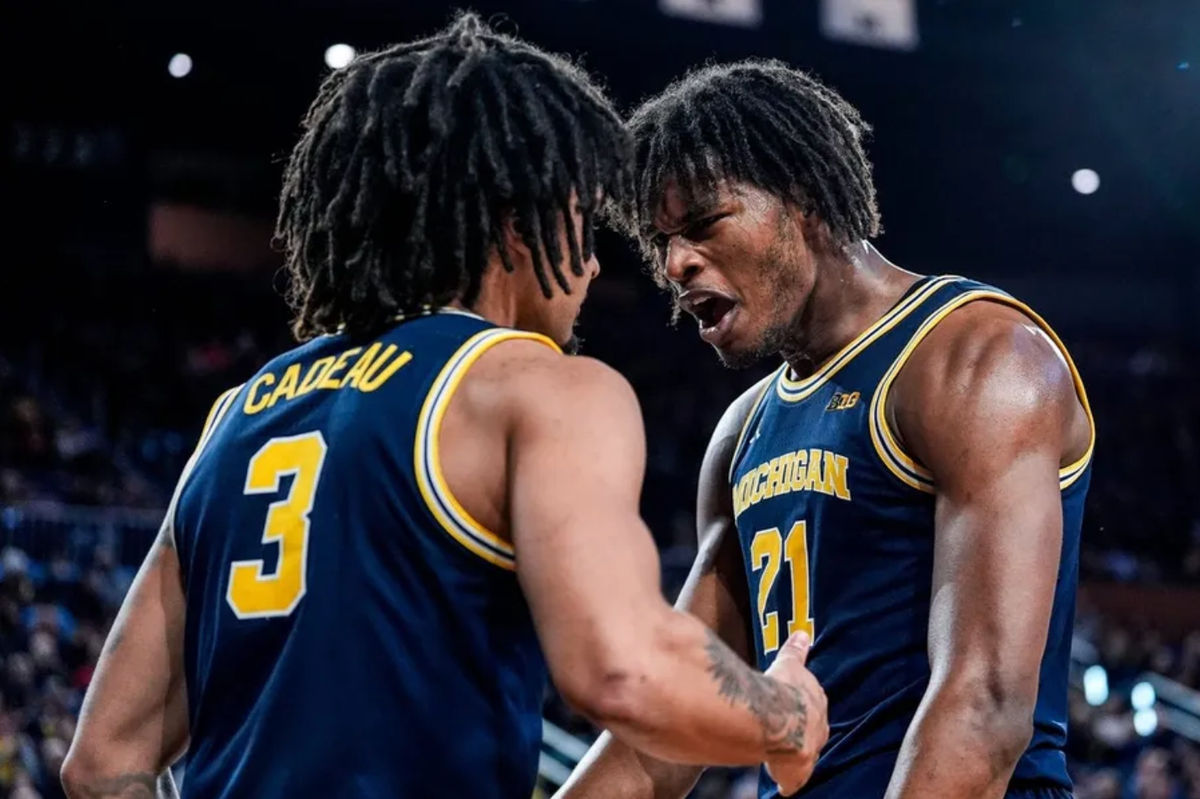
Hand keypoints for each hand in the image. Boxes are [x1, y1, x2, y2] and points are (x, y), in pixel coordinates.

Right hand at [762, 632, 828, 796]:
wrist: (781, 719)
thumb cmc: (784, 689)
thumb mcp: (790, 664)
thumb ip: (796, 651)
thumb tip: (802, 634)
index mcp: (817, 704)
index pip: (813, 707)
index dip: (802, 708)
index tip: (793, 709)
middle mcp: (818, 729)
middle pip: (812, 731)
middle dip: (801, 732)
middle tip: (786, 731)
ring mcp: (809, 752)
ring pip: (804, 754)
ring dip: (794, 754)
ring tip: (780, 754)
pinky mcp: (796, 774)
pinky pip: (792, 780)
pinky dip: (786, 781)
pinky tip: (780, 784)